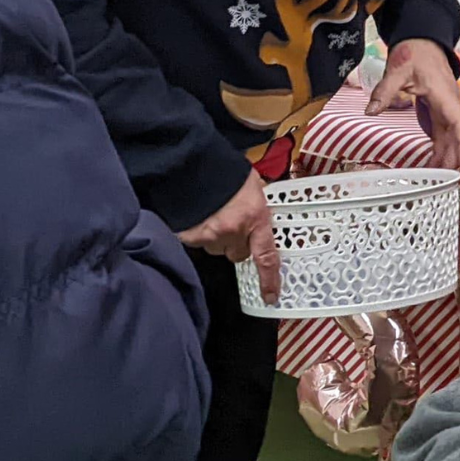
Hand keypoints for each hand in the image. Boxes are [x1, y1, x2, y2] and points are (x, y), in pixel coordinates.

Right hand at [177, 168, 280, 303]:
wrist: (192, 164)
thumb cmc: (226, 171)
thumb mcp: (253, 185)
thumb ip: (259, 205)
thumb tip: (262, 213)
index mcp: (256, 218)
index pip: (267, 256)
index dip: (269, 279)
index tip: (270, 296)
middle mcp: (234, 232)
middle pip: (237, 254)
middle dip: (236, 243)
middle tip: (231, 223)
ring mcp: (209, 236)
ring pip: (216, 249)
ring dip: (216, 237)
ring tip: (212, 214)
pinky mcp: (188, 237)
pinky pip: (196, 243)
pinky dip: (196, 233)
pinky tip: (196, 216)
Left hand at [367, 39, 459, 177]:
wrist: (422, 42)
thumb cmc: (414, 53)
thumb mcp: (397, 70)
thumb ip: (386, 91)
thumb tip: (370, 111)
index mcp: (445, 95)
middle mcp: (450, 105)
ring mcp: (446, 111)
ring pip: (454, 140)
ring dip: (452, 161)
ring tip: (448, 186)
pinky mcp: (438, 115)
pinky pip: (443, 138)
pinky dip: (441, 154)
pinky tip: (434, 170)